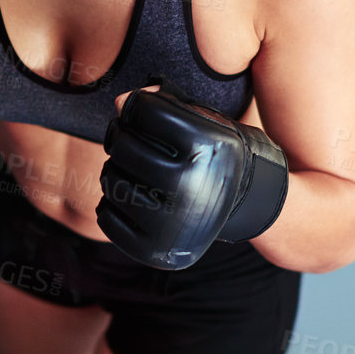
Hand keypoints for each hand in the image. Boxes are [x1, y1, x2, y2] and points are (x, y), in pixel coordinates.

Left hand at [97, 82, 287, 269]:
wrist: (248, 204)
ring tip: (133, 167)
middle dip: (121, 136)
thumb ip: (165, 104)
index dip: (138, 106)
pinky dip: (112, 202)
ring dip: (114, 167)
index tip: (142, 110)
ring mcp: (170, 224)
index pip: (145, 110)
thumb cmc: (216, 154)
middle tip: (128, 137)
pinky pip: (105, 215)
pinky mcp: (153, 250)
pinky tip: (134, 194)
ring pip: (111, 179)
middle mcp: (190, 187)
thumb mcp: (205, 120)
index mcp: (208, 148)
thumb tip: (119, 102)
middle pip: (123, 146)